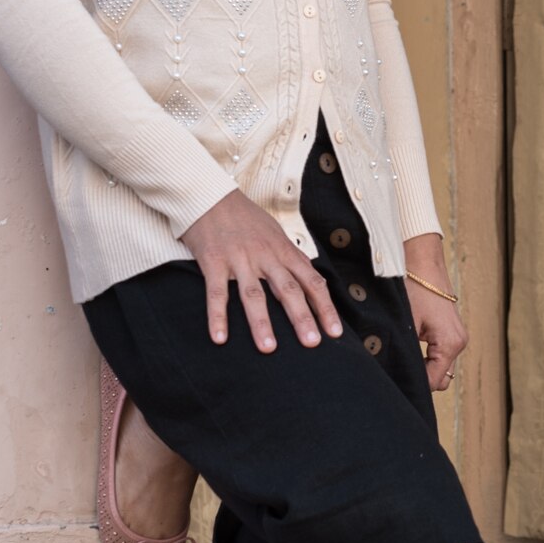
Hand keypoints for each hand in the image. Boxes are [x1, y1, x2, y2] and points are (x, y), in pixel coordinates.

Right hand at [179, 190, 343, 351]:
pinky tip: (220, 338)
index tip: (334, 332)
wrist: (209, 194)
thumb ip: (289, 257)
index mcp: (283, 250)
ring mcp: (239, 259)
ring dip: (261, 323)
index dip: (325, 307)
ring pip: (254, 295)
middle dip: (302, 318)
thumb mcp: (274, 233)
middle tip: (312, 344)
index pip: (311, 281)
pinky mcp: (213, 261)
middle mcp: (265, 255)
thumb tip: (308, 281)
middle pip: (288, 290)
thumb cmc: (244, 217)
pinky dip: (218, 316)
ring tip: (268, 348)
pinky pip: (217, 292)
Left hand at [402, 233, 467, 392]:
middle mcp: (458, 343)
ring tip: (401, 359)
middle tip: (395, 371)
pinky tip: (409, 349)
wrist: (422, 261)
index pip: (432, 382)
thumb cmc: (413, 288)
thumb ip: (403, 353)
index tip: (393, 382)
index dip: (413, 384)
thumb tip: (393, 375)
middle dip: (421, 379)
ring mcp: (457, 337)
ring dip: (424, 368)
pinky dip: (427, 358)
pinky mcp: (451, 331)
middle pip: (440, 380)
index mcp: (450, 344)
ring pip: (441, 368)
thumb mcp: (405, 324)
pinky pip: (440, 355)